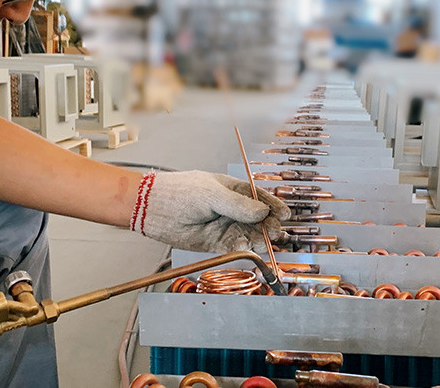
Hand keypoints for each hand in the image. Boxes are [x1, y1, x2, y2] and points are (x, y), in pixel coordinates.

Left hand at [129, 170, 290, 252]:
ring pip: (248, 234)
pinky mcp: (215, 242)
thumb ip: (238, 205)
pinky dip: (242, 249)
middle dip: (269, 226)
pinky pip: (234, 246)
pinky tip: (246, 248)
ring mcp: (223, 225)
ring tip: (265, 243)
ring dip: (258, 239)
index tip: (286, 215)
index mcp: (232, 189)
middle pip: (257, 219)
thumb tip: (263, 213)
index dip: (273, 206)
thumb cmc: (180, 192)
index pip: (259, 198)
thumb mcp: (211, 194)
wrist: (153, 208)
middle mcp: (230, 208)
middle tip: (275, 232)